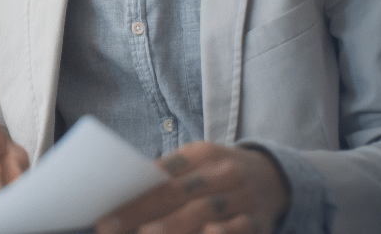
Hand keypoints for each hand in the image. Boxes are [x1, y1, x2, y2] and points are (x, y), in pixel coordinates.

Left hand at [95, 141, 289, 233]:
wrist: (275, 175)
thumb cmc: (219, 174)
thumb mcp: (197, 164)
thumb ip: (167, 176)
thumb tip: (123, 193)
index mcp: (201, 154)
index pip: (160, 174)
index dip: (132, 194)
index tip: (105, 212)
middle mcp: (222, 173)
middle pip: (176, 193)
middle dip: (140, 212)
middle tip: (111, 228)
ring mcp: (242, 197)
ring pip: (204, 211)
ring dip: (172, 225)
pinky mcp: (259, 221)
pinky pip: (239, 227)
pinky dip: (222, 232)